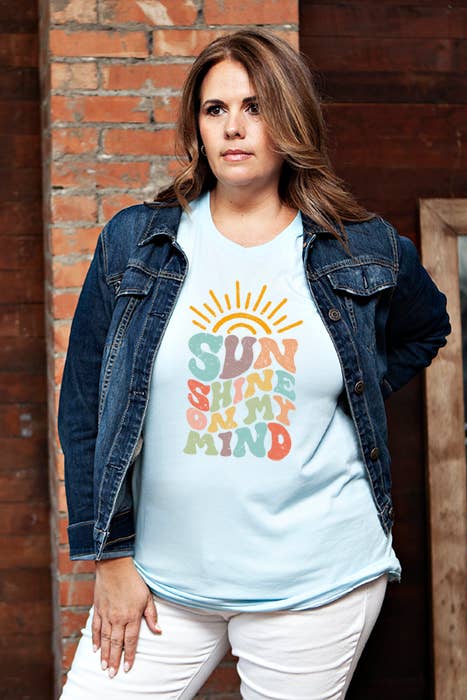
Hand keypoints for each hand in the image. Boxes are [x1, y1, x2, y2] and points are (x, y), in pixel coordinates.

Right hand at [92, 557, 160, 677]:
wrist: (114, 566)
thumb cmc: (134, 580)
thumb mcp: (147, 597)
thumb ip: (151, 615)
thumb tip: (159, 631)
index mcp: (132, 616)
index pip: (131, 641)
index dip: (129, 656)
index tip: (127, 668)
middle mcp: (118, 618)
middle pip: (116, 644)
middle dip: (114, 660)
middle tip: (112, 674)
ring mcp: (106, 614)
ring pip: (104, 639)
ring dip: (104, 654)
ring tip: (103, 667)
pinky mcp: (98, 609)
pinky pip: (95, 628)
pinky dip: (95, 639)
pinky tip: (95, 649)